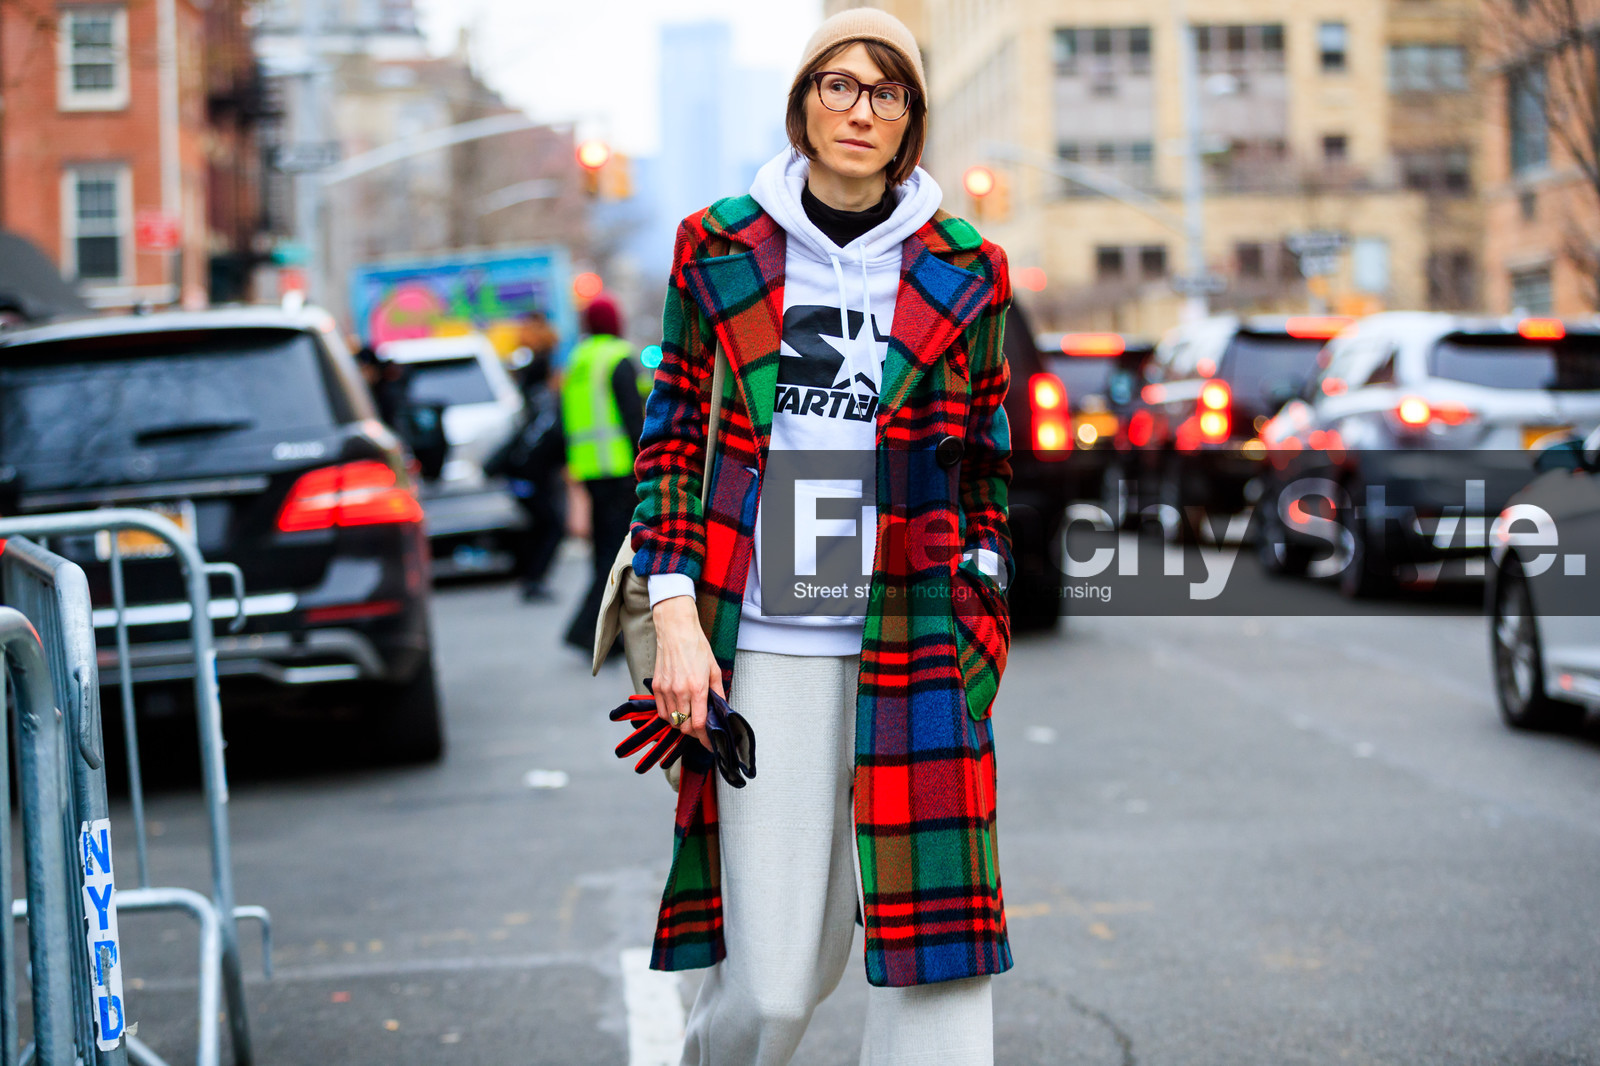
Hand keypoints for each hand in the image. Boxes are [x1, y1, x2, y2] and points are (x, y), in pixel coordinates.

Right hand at [650, 596, 720, 750]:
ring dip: (681, 724)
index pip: (698, 724)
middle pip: (684, 726)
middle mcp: (679, 691)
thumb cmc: (696, 646)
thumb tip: (721, 709)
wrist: (676, 630)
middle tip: (702, 729)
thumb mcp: (714, 669)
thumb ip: (718, 693)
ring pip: (671, 721)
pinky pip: (662, 711)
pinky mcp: (656, 686)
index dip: (705, 739)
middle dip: (694, 732)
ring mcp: (665, 689)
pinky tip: (677, 708)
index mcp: (697, 688)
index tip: (710, 744)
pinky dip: (669, 715)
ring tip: (690, 717)